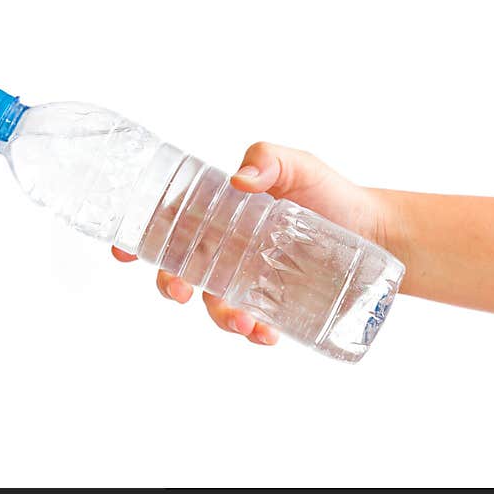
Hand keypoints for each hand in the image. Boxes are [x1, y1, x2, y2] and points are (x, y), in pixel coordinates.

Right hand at [112, 142, 382, 346]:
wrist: (372, 230)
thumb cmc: (329, 192)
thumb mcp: (298, 165)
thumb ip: (269, 160)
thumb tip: (241, 179)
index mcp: (218, 213)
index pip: (166, 225)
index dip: (137, 239)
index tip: (121, 250)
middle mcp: (225, 249)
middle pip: (178, 271)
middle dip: (169, 284)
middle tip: (179, 291)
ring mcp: (246, 280)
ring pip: (213, 304)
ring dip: (218, 316)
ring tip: (243, 321)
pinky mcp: (272, 305)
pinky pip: (251, 324)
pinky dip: (253, 332)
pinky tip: (266, 333)